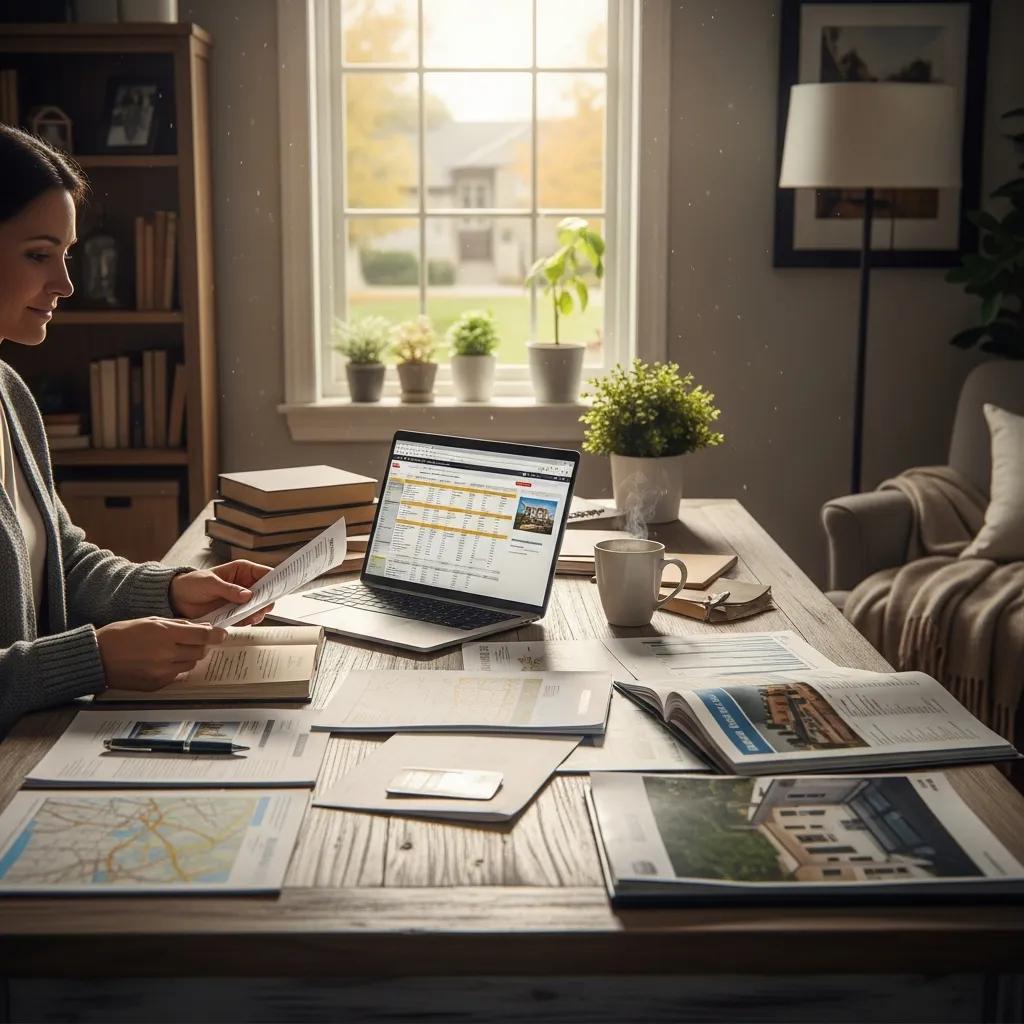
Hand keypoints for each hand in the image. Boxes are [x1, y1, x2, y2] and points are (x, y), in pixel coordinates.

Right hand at [96, 618, 226, 690]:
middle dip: (200, 645)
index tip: (221, 634)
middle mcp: (166, 654)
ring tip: (172, 650)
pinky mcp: (157, 685)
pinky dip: (174, 668)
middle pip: (199, 651)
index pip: (202, 636)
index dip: (215, 635)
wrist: (97, 657)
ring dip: (187, 657)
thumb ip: (179, 625)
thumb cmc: (121, 635)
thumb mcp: (151, 621)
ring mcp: (162, 672)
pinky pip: (176, 675)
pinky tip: (160, 661)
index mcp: (165, 634)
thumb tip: (202, 627)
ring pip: (190, 664)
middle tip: (192, 640)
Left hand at [169, 560, 274, 623]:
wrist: (177, 599)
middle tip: (261, 607)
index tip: (278, 589)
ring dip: (257, 613)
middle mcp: (245, 585)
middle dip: (266, 601)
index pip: (265, 574)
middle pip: (266, 593)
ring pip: (259, 607)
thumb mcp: (210, 583)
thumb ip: (229, 589)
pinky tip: (241, 620)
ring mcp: (241, 600)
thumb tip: (248, 595)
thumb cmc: (193, 583)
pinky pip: (247, 618)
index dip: (275, 580)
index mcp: (243, 570)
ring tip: (249, 616)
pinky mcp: (235, 613)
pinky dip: (247, 621)